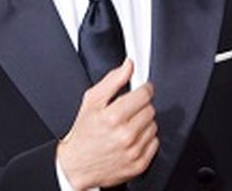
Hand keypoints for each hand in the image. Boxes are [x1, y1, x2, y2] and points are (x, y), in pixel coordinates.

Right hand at [57, 60, 157, 188]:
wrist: (76, 166)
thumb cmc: (83, 133)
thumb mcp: (91, 101)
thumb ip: (113, 80)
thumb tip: (129, 65)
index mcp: (113, 117)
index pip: (145, 94)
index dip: (143, 89)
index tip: (140, 90)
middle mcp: (125, 135)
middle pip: (150, 109)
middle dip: (140, 107)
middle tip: (126, 112)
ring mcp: (133, 151)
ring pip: (153, 126)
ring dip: (143, 123)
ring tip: (126, 127)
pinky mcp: (139, 164)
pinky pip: (154, 143)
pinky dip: (145, 140)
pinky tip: (131, 140)